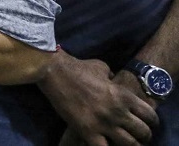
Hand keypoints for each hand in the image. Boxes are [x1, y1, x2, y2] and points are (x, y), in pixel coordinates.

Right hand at [39, 51, 157, 144]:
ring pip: (130, 144)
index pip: (150, 116)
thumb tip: (113, 81)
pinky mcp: (88, 132)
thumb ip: (112, 77)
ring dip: (130, 145)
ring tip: (124, 142)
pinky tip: (105, 144)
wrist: (54, 72)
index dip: (151, 121)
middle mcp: (118, 112)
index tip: (147, 123)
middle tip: (137, 135)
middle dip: (143, 135)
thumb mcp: (102, 68)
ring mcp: (103, 124)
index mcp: (124, 96)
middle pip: (143, 133)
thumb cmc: (78, 67)